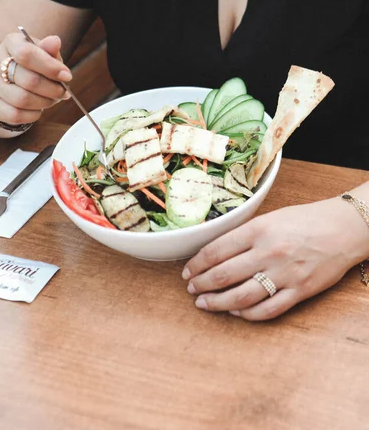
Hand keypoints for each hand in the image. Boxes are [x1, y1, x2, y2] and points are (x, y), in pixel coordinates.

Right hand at [0, 33, 71, 125]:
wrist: (7, 77)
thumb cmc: (32, 64)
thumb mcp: (43, 53)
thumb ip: (50, 50)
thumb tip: (55, 41)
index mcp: (10, 43)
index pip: (26, 54)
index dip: (50, 68)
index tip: (67, 76)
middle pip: (28, 80)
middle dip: (52, 89)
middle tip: (63, 92)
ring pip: (22, 99)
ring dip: (44, 102)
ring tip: (52, 99)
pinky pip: (15, 115)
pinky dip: (33, 115)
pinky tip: (38, 108)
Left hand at [182, 197, 368, 320]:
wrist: (343, 228)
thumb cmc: (305, 220)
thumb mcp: (270, 217)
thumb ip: (244, 234)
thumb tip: (215, 252)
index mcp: (258, 230)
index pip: (216, 250)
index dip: (197, 263)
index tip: (188, 270)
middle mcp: (268, 253)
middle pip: (224, 275)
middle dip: (201, 284)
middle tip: (190, 288)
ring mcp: (284, 275)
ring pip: (242, 297)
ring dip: (218, 303)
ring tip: (204, 304)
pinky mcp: (300, 291)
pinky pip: (268, 310)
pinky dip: (248, 314)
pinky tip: (236, 312)